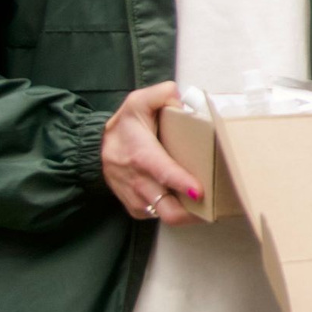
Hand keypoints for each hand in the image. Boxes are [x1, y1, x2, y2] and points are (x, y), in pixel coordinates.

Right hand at [101, 82, 203, 226]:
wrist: (94, 150)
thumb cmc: (123, 127)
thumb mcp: (138, 102)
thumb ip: (161, 94)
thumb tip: (181, 100)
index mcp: (141, 155)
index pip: (162, 172)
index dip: (181, 182)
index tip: (199, 191)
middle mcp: (138, 181)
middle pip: (168, 209)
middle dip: (193, 213)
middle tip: (216, 205)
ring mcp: (136, 198)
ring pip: (166, 216)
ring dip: (189, 214)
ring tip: (209, 206)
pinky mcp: (136, 209)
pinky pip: (159, 216)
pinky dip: (176, 212)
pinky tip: (188, 201)